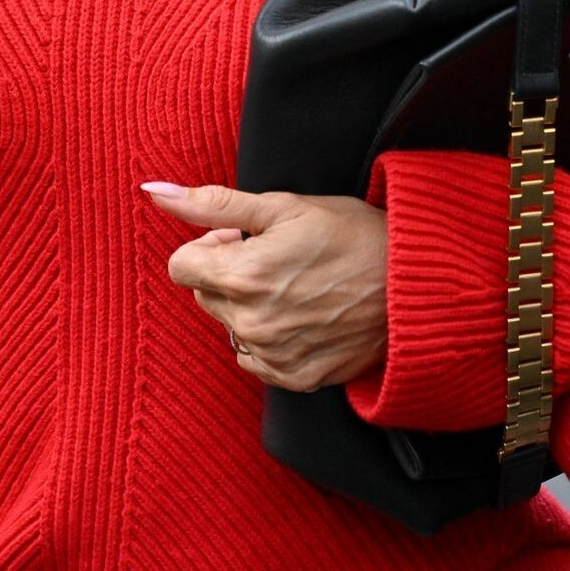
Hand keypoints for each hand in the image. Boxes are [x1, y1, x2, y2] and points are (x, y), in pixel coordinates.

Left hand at [141, 182, 388, 391]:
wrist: (416, 285)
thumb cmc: (354, 236)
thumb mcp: (283, 207)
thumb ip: (213, 203)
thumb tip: (154, 192)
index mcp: (243, 276)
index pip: (181, 266)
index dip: (209, 245)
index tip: (241, 238)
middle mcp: (252, 324)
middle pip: (205, 295)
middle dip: (228, 274)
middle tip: (276, 257)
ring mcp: (274, 356)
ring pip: (231, 327)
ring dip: (249, 307)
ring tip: (297, 286)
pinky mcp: (296, 378)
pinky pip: (256, 360)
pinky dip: (270, 339)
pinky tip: (305, 316)